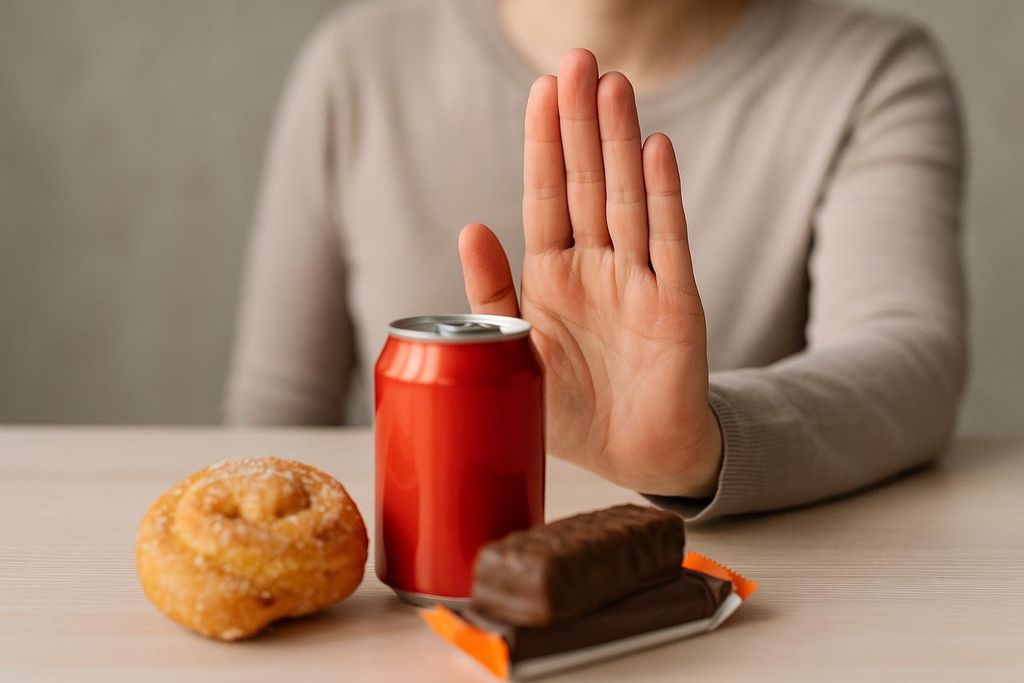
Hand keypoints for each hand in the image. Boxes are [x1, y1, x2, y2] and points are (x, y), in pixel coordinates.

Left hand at [458, 50, 721, 496]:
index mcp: (553, 277)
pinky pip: (670, 241)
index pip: (546, 197)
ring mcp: (640, 279)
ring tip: (612, 86)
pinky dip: (663, 195)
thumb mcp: (516, 354)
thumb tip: (470, 224)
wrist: (633, 457)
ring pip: (628, 198)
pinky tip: (655, 148)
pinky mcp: (677, 303)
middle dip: (580, 123)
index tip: (540, 91)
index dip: (543, 146)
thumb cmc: (572, 411)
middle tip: (577, 61)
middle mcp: (598, 267)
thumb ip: (492, 294)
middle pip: (588, 182)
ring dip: (619, 142)